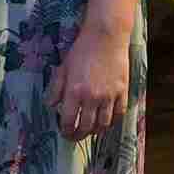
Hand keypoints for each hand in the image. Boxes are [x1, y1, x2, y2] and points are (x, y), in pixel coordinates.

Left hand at [47, 27, 129, 142]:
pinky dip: (113, 121)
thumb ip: (55, 88)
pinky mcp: (122, 91)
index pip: (69, 121)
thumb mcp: (63, 67)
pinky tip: (107, 120)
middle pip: (86, 127)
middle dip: (79, 135)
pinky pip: (119, 114)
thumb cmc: (82, 50)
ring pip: (103, 125)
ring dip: (96, 131)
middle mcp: (92, 97)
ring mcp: (109, 96)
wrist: (106, 36)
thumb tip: (51, 105)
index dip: (66, 131)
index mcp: (74, 92)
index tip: (65, 133)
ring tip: (91, 130)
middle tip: (76, 136)